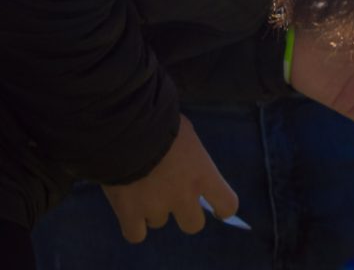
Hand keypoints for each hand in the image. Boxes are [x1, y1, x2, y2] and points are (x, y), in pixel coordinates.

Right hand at [102, 115, 237, 243]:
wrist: (126, 125)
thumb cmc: (159, 119)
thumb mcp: (186, 133)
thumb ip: (191, 156)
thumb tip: (188, 164)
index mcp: (203, 174)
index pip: (227, 204)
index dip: (222, 207)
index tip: (216, 207)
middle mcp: (184, 196)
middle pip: (193, 224)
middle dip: (185, 213)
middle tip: (172, 197)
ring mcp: (156, 207)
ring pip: (159, 222)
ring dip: (152, 210)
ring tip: (140, 187)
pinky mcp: (129, 213)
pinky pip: (135, 234)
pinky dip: (132, 225)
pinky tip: (128, 209)